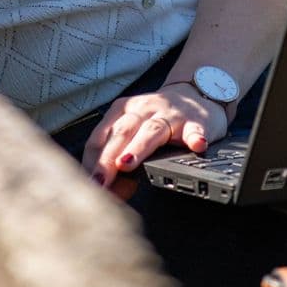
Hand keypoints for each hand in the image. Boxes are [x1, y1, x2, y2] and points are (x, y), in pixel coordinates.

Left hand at [82, 83, 230, 196]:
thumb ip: (119, 161)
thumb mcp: (134, 134)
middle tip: (100, 181)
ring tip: (127, 164)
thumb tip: (107, 191)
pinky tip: (196, 145)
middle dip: (108, 158)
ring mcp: (169, 114)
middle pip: (122, 132)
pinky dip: (194, 137)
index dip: (93, 162)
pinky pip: (194, 129)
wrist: (195, 95)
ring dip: (138, 148)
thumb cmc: (157, 120)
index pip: (100, 136)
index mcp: (122, 112)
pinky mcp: (195, 121)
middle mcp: (143, 110)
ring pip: (152, 130)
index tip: (90, 186)